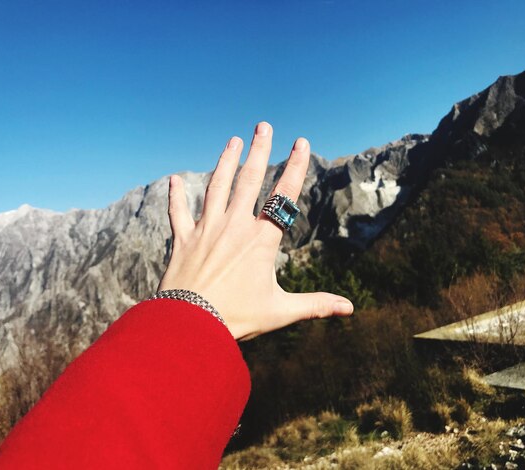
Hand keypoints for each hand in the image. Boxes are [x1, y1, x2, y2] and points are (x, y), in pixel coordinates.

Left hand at [158, 122, 352, 339]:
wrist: (191, 324)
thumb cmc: (237, 317)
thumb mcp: (281, 311)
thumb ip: (315, 305)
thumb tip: (350, 309)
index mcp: (261, 240)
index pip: (283, 196)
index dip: (294, 167)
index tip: (300, 142)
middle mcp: (235, 226)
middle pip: (249, 180)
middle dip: (259, 151)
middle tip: (262, 126)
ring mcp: (207, 230)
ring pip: (217, 187)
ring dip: (226, 162)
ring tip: (232, 141)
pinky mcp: (184, 240)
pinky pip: (179, 212)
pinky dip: (176, 196)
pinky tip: (174, 179)